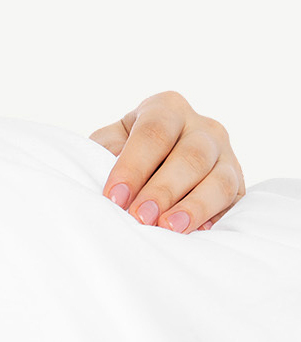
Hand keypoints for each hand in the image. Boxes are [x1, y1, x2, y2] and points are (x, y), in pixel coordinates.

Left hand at [90, 92, 244, 232]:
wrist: (149, 164)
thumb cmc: (121, 152)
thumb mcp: (107, 144)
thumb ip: (104, 154)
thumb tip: (108, 178)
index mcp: (165, 109)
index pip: (153, 132)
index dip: (134, 166)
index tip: (114, 197)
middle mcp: (202, 126)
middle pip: (191, 156)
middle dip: (163, 190)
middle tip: (140, 217)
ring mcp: (224, 153)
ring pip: (218, 179)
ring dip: (193, 206)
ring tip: (169, 228)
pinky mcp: (236, 181)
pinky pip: (232, 199)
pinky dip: (214, 216)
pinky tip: (197, 232)